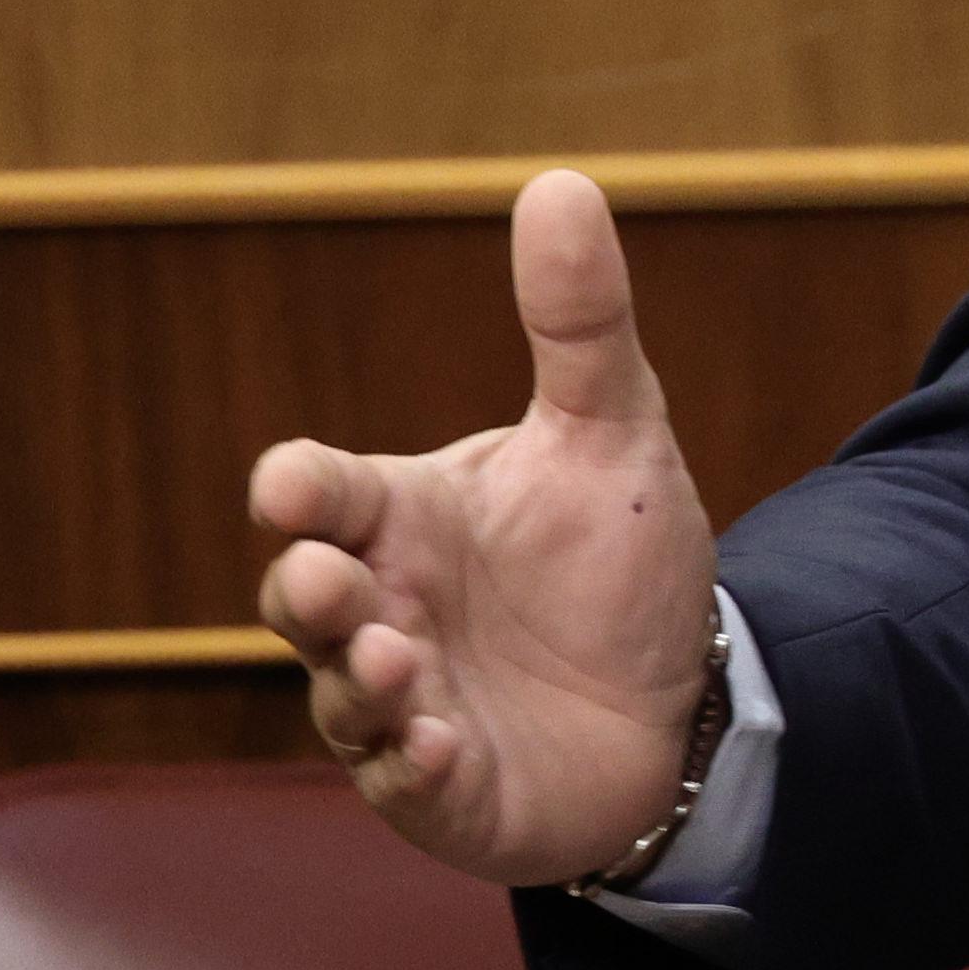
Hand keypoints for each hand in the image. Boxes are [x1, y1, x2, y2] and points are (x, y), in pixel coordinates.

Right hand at [247, 170, 718, 885]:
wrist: (674, 698)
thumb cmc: (614, 564)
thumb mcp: (614, 434)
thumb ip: (579, 324)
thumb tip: (561, 182)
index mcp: (404, 520)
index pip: (323, 494)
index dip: (301, 488)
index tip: (293, 485)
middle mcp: (383, 610)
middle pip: (303, 599)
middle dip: (304, 591)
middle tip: (327, 578)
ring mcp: (400, 705)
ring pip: (341, 697)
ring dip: (357, 683)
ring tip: (395, 662)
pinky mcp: (442, 787)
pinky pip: (403, 784)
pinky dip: (411, 768)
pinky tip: (437, 748)